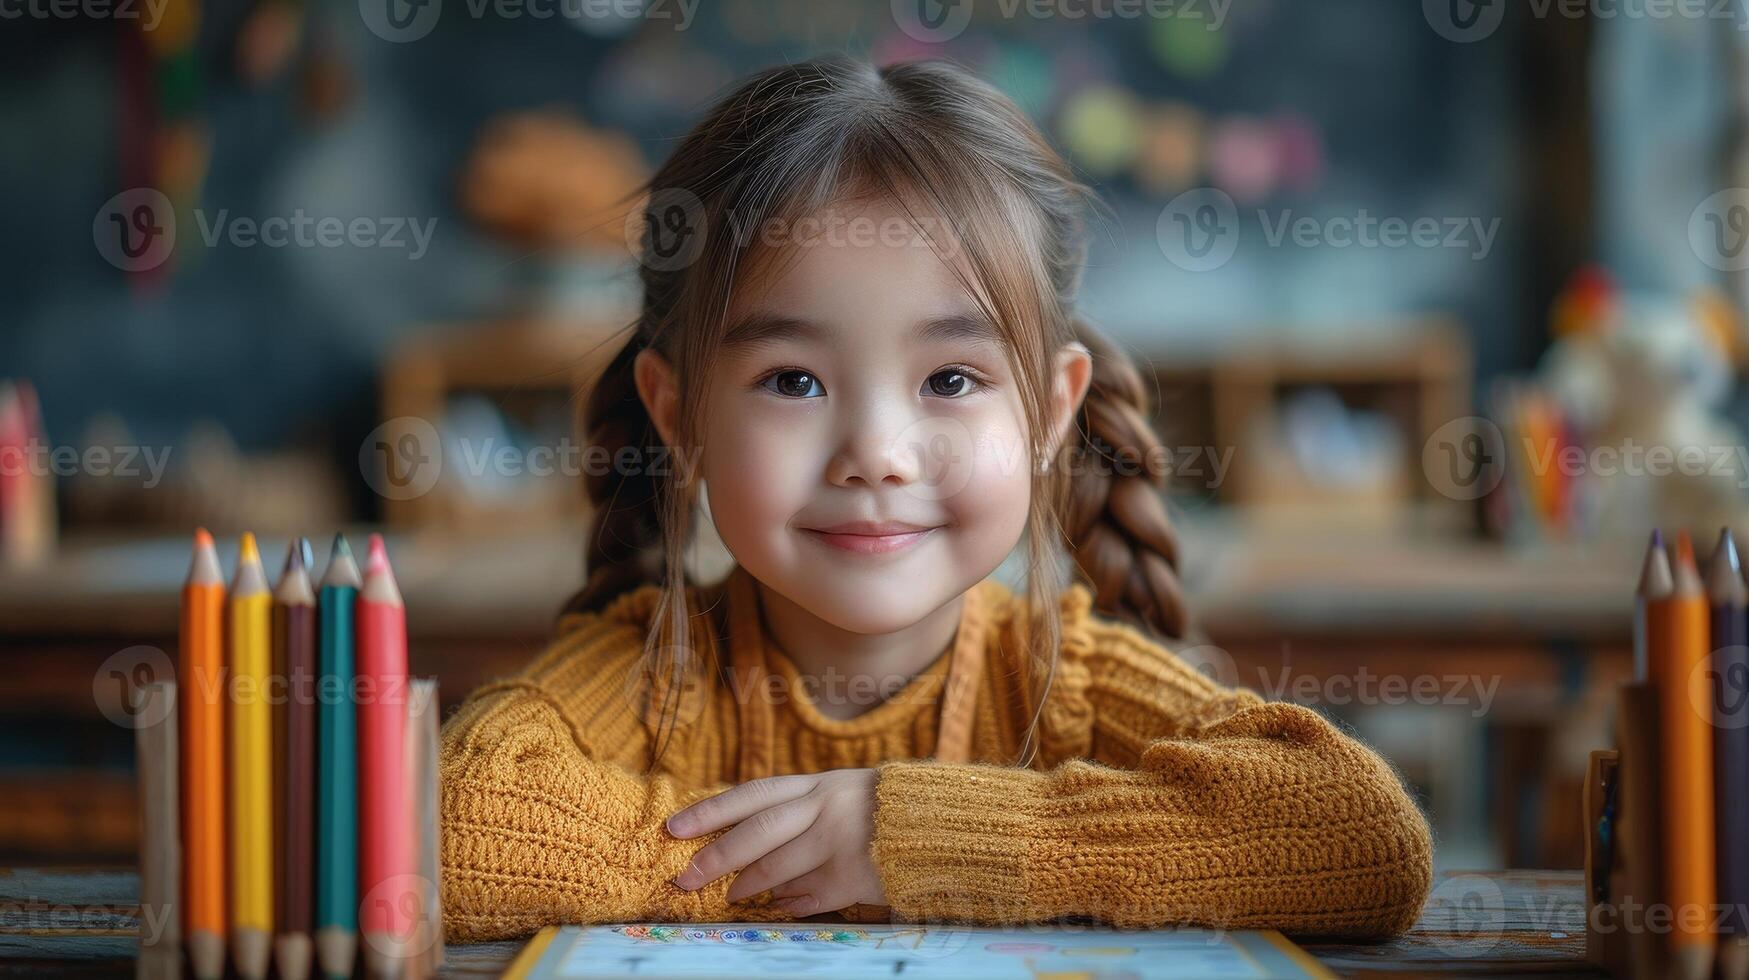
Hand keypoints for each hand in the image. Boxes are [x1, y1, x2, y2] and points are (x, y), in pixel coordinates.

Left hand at [666, 769, 885, 915]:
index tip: (674, 827)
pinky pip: (809, 896)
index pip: (752, 794)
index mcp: (816, 784)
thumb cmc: (878, 810)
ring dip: (748, 885)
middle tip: (685, 876)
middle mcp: (824, 808)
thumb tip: (740, 835)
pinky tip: (777, 907)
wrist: (939, 823)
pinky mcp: (856, 875)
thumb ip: (797, 809)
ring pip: (778, 867)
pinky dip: (788, 903)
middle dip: (717, 856)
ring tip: (729, 895)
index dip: (711, 810)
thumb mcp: (838, 792)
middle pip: (759, 832)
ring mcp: (840, 842)